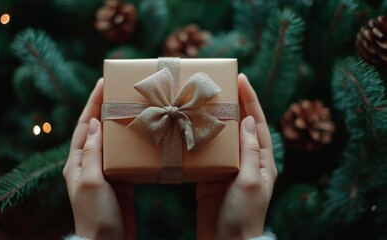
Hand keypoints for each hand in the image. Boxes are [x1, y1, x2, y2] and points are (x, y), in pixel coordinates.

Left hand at [63, 79, 134, 239]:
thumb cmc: (95, 214)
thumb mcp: (90, 181)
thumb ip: (92, 152)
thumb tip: (95, 123)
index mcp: (77, 161)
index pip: (85, 125)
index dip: (92, 103)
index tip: (102, 82)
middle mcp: (89, 163)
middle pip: (99, 129)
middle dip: (107, 108)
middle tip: (121, 90)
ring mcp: (105, 171)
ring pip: (113, 141)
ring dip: (122, 123)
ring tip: (134, 106)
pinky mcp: (120, 180)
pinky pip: (125, 156)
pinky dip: (132, 143)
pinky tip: (143, 134)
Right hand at [196, 73, 276, 239]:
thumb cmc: (243, 215)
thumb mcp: (250, 181)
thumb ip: (250, 151)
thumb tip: (249, 121)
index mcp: (262, 160)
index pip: (258, 123)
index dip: (251, 99)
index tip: (241, 79)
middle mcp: (247, 161)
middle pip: (240, 125)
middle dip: (232, 104)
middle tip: (218, 85)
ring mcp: (229, 168)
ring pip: (222, 137)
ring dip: (214, 119)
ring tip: (202, 102)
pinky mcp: (212, 177)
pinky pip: (207, 153)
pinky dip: (199, 139)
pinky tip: (190, 129)